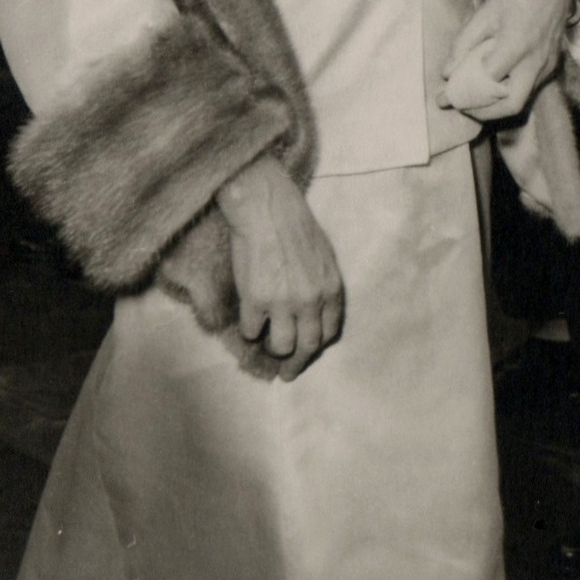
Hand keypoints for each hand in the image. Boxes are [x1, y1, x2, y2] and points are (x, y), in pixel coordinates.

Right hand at [217, 154, 343, 380]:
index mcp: (331, 289)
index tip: (307, 351)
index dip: (316, 346)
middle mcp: (310, 301)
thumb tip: (317, 313)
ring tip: (266, 345)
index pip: (329, 333)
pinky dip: (250, 331)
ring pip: (281, 346)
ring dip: (273, 349)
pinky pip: (252, 331)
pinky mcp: (255, 300)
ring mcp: (283, 302)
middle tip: (287, 372)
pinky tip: (249, 323)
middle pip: (307, 346)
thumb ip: (323, 286)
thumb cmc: (295, 225)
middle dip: (297, 363)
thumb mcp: (324, 256)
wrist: (266, 207)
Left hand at [438, 0, 571, 121]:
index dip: (466, 90)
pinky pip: (529, 91)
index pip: (489, 80)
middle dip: (485, 113)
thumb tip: (447, 73)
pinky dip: (509, 95)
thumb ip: (463, 44)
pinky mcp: (552, 69)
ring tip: (476, 101)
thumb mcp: (484, 14)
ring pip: (522, 102)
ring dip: (497, 107)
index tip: (448, 95)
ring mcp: (547, 68)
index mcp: (516, 45)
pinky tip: (495, 87)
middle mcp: (534, 62)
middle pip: (512, 105)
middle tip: (464, 108)